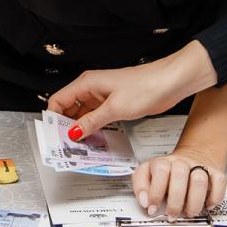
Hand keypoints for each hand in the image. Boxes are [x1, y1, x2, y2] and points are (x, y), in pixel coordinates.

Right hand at [47, 41, 217, 135]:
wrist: (171, 81)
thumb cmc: (147, 85)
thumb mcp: (115, 108)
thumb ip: (91, 121)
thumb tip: (73, 132)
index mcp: (87, 83)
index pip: (59, 100)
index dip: (54, 118)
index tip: (55, 135)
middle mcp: (93, 88)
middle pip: (69, 108)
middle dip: (67, 126)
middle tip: (68, 145)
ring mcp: (104, 96)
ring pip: (83, 114)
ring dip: (82, 128)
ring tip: (81, 145)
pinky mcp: (115, 103)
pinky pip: (97, 117)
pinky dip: (95, 127)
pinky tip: (96, 138)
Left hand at [131, 148, 226, 217]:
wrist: (194, 155)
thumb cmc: (169, 172)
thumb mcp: (148, 174)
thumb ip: (141, 186)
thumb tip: (145, 201)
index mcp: (163, 163)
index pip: (160, 170)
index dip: (155, 192)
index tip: (152, 208)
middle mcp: (181, 163)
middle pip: (180, 175)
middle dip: (175, 201)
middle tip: (172, 214)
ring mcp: (199, 167)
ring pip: (199, 180)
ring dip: (194, 202)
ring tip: (189, 212)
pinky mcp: (215, 172)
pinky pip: (219, 182)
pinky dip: (214, 197)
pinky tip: (207, 204)